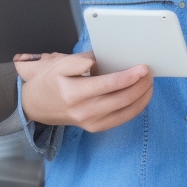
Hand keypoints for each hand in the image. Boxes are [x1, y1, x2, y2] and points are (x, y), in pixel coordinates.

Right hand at [17, 52, 152, 131]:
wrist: (36, 105)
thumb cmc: (50, 81)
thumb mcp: (60, 64)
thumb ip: (83, 59)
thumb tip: (106, 58)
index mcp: (74, 93)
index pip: (109, 85)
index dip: (130, 76)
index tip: (143, 68)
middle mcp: (83, 111)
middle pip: (122, 99)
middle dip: (140, 85)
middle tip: (150, 73)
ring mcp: (90, 122)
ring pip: (126, 112)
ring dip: (142, 97)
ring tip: (149, 83)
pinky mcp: (95, 128)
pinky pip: (121, 119)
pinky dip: (135, 108)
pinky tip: (141, 97)